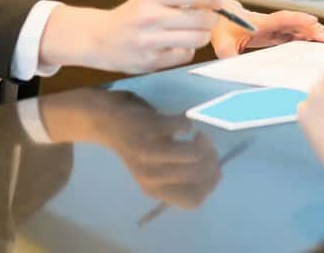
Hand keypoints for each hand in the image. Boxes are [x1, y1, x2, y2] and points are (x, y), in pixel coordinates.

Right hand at [41, 0, 221, 73]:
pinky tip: (174, 44)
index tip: (218, 1)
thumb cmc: (134, 14)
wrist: (100, 38)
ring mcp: (151, 41)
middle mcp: (151, 17)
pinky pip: (186, 56)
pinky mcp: (152, 62)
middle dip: (211, 18)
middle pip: (203, 18)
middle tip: (207, 18)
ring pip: (198, 39)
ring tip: (192, 31)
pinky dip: (186, 50)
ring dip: (201, 35)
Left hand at [96, 92, 221, 208]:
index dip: (210, 185)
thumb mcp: (154, 170)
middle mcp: (150, 176)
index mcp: (153, 189)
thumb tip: (215, 172)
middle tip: (208, 147)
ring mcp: (149, 150)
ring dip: (204, 143)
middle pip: (199, 175)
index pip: (193, 200)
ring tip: (199, 136)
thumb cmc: (138, 147)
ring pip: (194, 155)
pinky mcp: (150, 126)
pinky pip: (184, 126)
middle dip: (212, 159)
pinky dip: (188, 123)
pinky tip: (181, 123)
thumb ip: (180, 176)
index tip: (214, 168)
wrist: (108, 122)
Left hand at [210, 1, 323, 57]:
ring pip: (298, 29)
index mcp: (260, 23)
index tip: (313, 20)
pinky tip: (318, 45)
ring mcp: (275, 29)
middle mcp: (271, 24)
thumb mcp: (221, 43)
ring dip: (313, 33)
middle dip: (313, 29)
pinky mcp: (276, 35)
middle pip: (295, 24)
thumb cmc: (222, 29)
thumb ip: (229, 54)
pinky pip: (294, 35)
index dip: (297, 19)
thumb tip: (236, 66)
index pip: (281, 19)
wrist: (221, 20)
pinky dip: (307, 39)